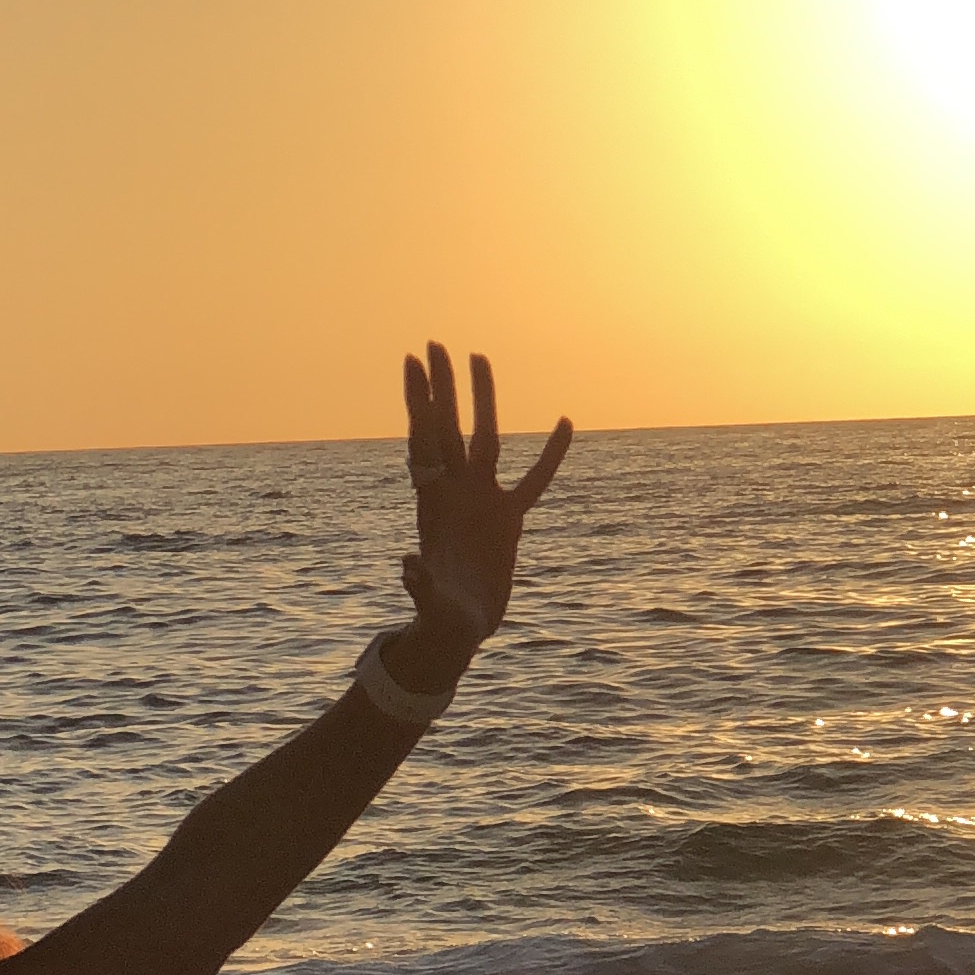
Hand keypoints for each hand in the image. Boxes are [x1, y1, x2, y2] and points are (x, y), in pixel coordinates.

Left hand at [395, 342, 569, 670]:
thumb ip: (420, 586)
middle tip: (435, 342)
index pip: (424, 441)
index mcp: (435, 504)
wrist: (459, 633)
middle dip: (442, 388)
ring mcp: (482, 502)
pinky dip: (550, 455)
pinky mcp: (508, 520)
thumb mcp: (429, 603)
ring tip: (479, 357)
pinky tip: (565, 423)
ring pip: (487, 439)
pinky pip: (535, 480)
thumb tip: (409, 569)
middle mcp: (456, 493)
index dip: (418, 403)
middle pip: (449, 428)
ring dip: (482, 401)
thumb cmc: (440, 620)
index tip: (412, 362)